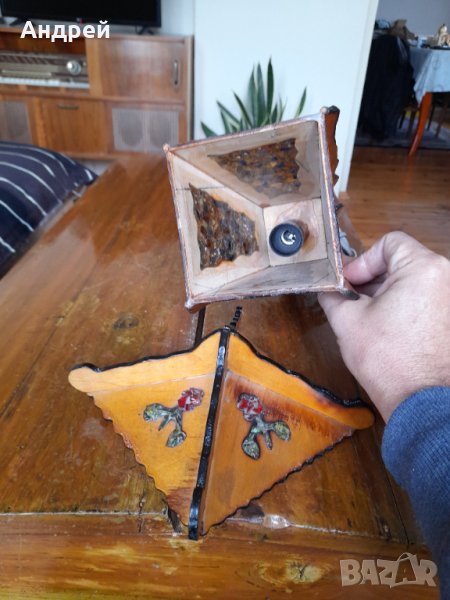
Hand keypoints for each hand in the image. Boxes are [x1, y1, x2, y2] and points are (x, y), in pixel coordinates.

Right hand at [319, 232, 449, 420]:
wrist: (420, 402)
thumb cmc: (388, 361)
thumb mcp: (347, 321)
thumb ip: (332, 295)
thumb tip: (325, 288)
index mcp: (424, 268)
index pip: (389, 242)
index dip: (363, 260)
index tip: (349, 282)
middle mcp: (446, 279)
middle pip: (402, 262)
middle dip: (371, 279)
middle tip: (350, 299)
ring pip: (412, 282)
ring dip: (385, 293)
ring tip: (365, 316)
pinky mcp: (449, 320)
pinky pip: (424, 300)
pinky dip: (402, 307)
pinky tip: (384, 328)